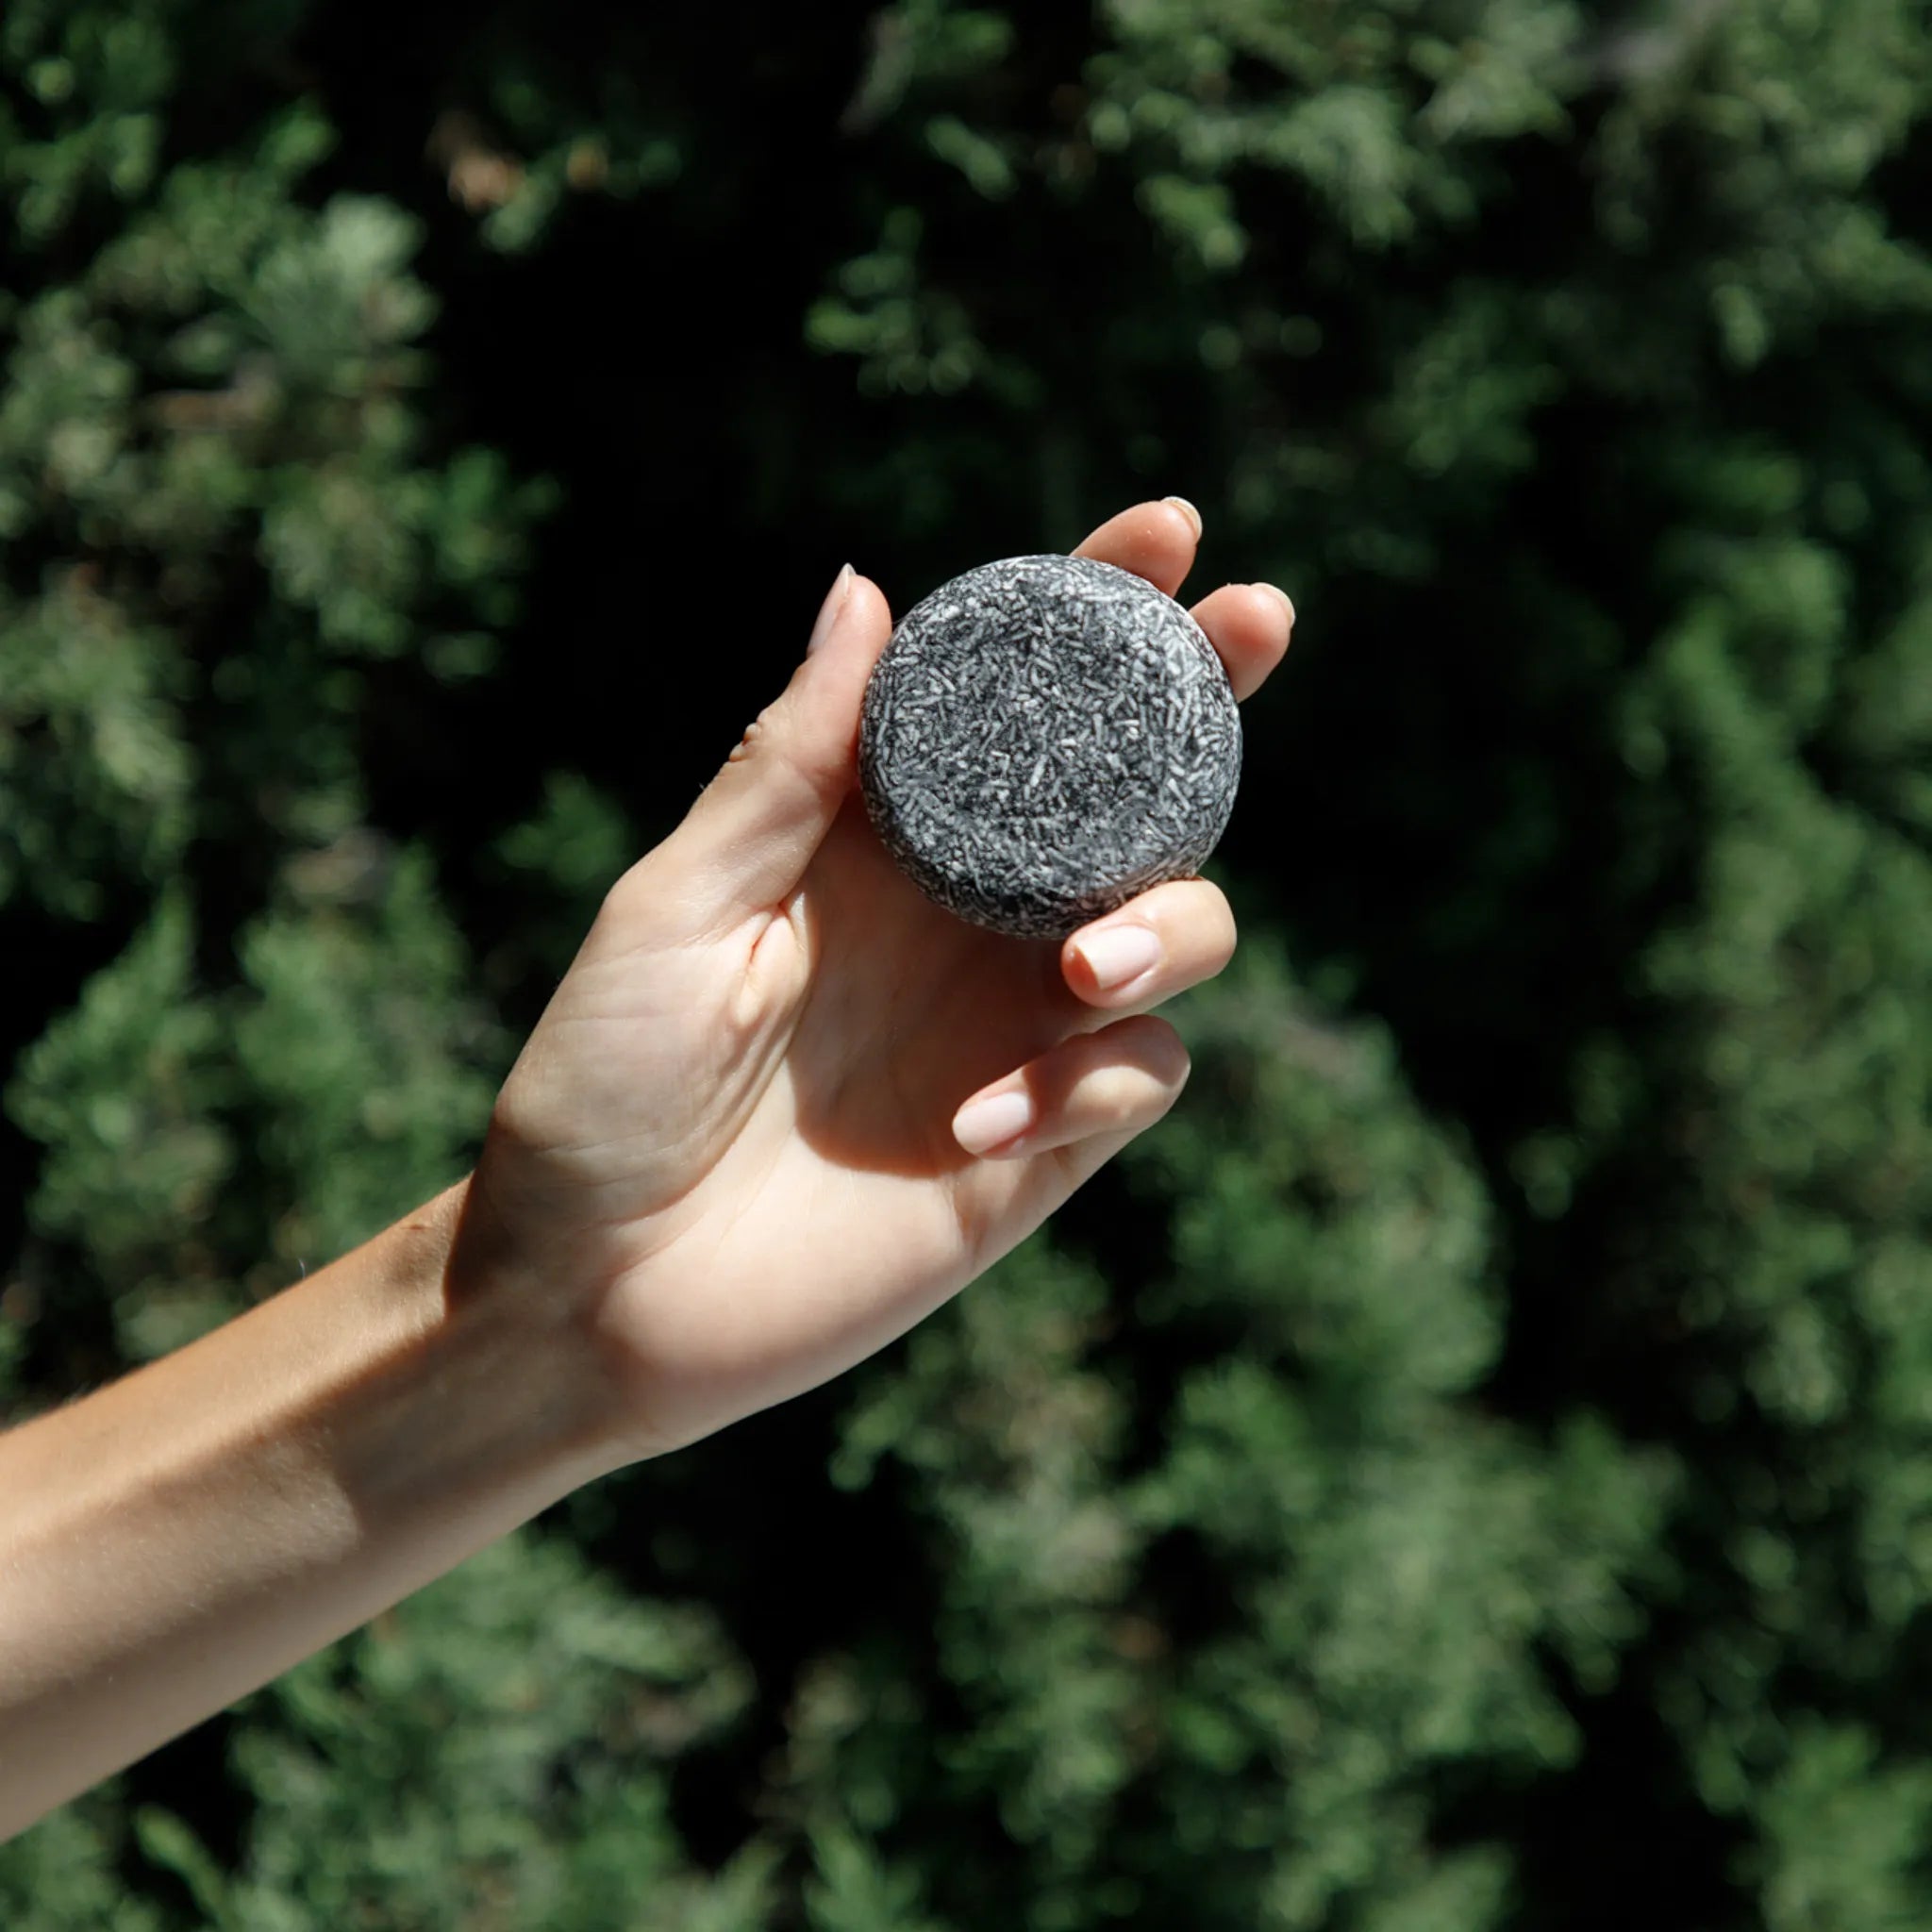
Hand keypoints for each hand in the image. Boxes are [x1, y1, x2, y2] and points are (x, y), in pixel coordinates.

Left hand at [452, 500, 1293, 1458]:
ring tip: (1084, 960)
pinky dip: (1084, 1083)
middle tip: (1258, 620)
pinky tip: (966, 1125)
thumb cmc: (599, 1090)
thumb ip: (786, 770)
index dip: (1094, 612)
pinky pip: (1132, 1081)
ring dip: (1169, 917)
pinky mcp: (1034, 1150)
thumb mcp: (675, 909)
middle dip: (1210, 700)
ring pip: (1176, 928)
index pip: (1009, 706)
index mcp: (878, 846)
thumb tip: (867, 590)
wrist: (586, 1297)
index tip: (1164, 532)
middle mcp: (965, 923)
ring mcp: (1010, 1034)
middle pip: (1132, 793)